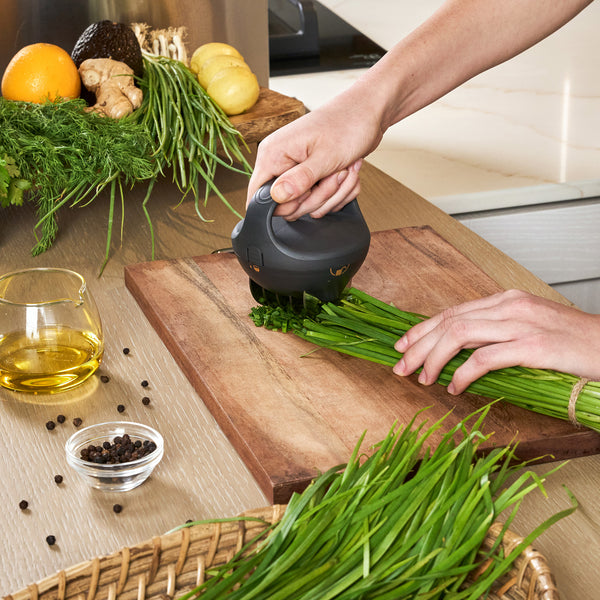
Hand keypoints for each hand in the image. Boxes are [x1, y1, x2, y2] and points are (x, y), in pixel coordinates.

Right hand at [247, 91, 383, 219]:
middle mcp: (281, 162)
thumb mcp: (324, 157)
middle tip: (333, 175)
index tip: (307, 192)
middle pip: (288, 206)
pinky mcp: (311, 176)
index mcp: (274, 154)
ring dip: (333, 194)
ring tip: (343, 170)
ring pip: (309, 205)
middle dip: (317, 198)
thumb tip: (277, 197)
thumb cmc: (348, 125)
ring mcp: (296, 170)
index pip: (258, 196)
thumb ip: (299, 180)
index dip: (284, 204)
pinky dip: (339, 192)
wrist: (368, 113)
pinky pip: (322, 200)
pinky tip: (345, 172)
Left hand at [392, 289, 599, 393]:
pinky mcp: (533, 346)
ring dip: (433, 359)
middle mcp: (509, 306)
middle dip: (418, 345)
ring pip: (459, 335)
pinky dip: (463, 373)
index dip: (422, 328)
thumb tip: (461, 351)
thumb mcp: (529, 327)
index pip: (452, 311)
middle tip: (401, 366)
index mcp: (506, 300)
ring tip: (423, 378)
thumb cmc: (572, 343)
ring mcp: (520, 324)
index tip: (403, 345)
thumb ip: (497, 331)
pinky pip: (485, 358)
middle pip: (449, 322)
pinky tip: (454, 387)